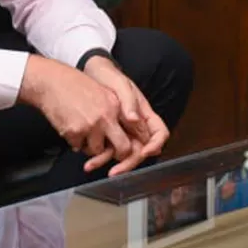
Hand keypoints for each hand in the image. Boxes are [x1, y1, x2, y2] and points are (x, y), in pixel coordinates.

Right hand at [19, 55, 135, 170]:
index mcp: (115, 106)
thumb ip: (115, 111)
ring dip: (90, 146)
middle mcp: (106, 117)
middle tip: (109, 151)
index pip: (132, 131)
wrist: (51, 82)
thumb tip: (124, 127)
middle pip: (122, 147)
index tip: (122, 145)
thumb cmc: (74, 85)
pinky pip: (78, 147)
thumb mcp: (103, 93)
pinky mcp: (74, 132)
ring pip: (97, 151)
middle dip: (116, 153)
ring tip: (84, 133)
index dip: (128, 142)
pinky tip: (71, 127)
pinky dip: (74, 141)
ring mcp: (90, 126)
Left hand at [81, 56, 169, 175]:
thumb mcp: (120, 85)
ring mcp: (122, 131)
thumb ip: (128, 102)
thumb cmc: (109, 77)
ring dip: (108, 162)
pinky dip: (98, 157)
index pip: (159, 134)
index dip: (155, 145)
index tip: (145, 152)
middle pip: (140, 150)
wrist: (89, 75)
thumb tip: (134, 119)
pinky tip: (88, 159)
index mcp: (144, 114)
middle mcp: (136, 126)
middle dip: (128, 162)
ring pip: (122, 153)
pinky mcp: (107, 135)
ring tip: (91, 165)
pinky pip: (107, 150)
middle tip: (115, 171)